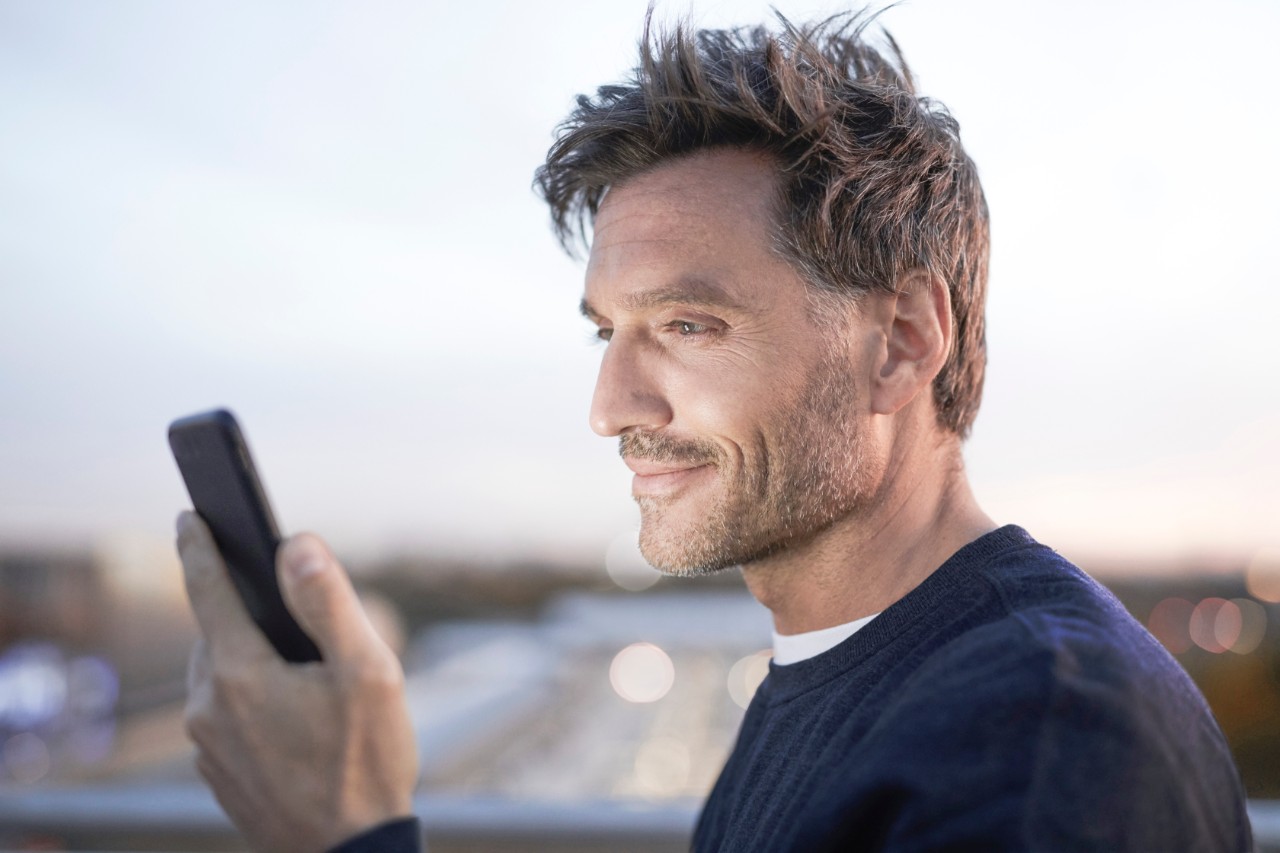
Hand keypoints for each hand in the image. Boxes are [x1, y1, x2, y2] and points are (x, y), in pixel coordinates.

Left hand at [177, 512, 418, 851]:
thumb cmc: (366, 763)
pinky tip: (299, 720)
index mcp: (239, 673)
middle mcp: (208, 708)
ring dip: (254, 660)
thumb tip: (296, 545)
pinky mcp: (218, 772)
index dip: (198, 546)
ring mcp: (208, 745)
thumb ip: (329, 600)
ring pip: (222, 675)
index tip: (189, 516)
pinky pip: (227, 714)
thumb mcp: (368, 671)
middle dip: (254, 615)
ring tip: (312, 681)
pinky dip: (253, 699)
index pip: (206, 589)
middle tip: (305, 625)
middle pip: (220, 632)